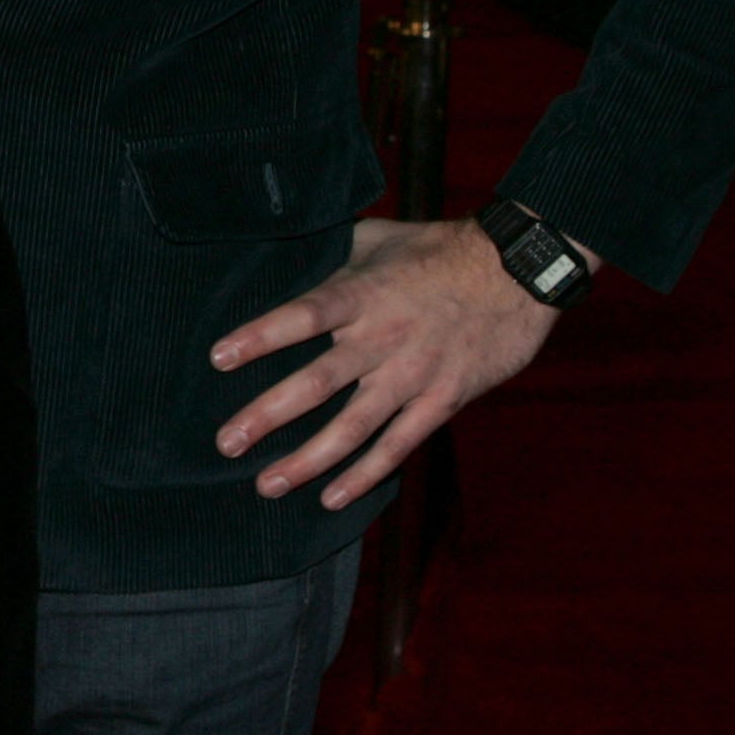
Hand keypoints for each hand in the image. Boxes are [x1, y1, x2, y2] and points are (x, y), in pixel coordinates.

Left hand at [208, 214, 587, 510]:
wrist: (516, 273)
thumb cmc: (438, 248)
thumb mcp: (377, 239)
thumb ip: (332, 256)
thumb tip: (286, 253)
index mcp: (361, 295)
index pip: (301, 317)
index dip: (260, 337)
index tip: (218, 358)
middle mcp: (382, 340)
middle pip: (316, 383)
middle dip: (267, 417)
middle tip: (227, 443)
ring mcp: (413, 376)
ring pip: (353, 427)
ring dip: (308, 460)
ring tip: (268, 485)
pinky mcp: (442, 401)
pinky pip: (399, 445)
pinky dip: (366, 474)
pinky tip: (333, 496)